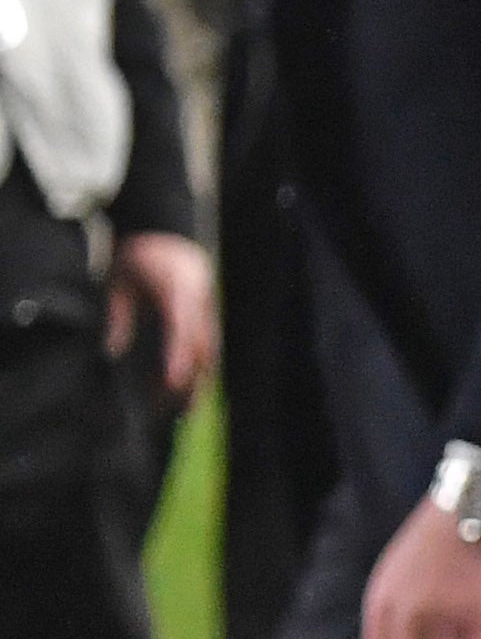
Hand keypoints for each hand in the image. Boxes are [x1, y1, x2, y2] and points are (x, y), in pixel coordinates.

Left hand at [107, 230, 214, 404]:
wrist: (164, 228)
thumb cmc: (137, 255)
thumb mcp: (118, 280)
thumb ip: (118, 314)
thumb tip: (112, 351)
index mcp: (178, 287)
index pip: (182, 326)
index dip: (178, 355)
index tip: (172, 382)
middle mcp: (198, 297)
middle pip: (203, 342)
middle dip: (194, 376)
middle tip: (178, 410)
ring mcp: (206, 302)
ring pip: (210, 345)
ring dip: (199, 375)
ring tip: (184, 407)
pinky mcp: (206, 308)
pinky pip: (207, 340)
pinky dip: (198, 363)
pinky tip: (184, 384)